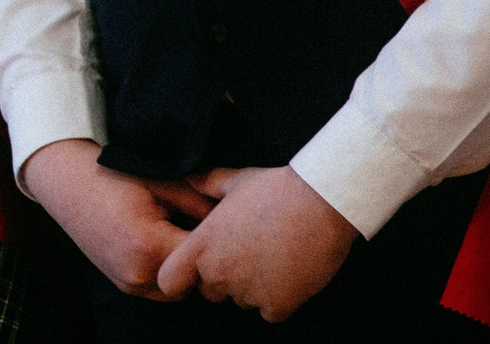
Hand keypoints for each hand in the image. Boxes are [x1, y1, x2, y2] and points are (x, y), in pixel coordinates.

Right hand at [21, 139, 215, 298]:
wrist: (66, 183)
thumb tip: (233, 222)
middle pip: (195, 279)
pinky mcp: (123, 284)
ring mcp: (129, 283)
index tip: (226, 224)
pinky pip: (160, 288)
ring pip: (179, 288)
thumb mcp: (162, 183)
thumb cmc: (113, 176)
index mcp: (149, 246)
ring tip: (183, 233)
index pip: (203, 257)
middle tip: (205, 228)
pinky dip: (169, 271)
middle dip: (203, 257)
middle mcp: (138, 273)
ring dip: (186, 268)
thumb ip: (201, 205)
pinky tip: (165, 242)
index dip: (219, 240)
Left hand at [154, 164, 357, 320]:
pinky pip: (270, 312)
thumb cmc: (275, 188)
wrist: (320, 203)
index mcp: (202, 245)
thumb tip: (189, 177)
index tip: (194, 271)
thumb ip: (205, 184)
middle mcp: (219, 272)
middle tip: (247, 255)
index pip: (169, 280)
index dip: (180, 278)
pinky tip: (290, 273)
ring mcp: (248, 292)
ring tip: (272, 257)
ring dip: (253, 288)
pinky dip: (279, 300)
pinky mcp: (278, 305)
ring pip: (242, 301)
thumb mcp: (233, 180)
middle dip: (224, 280)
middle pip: (210, 292)